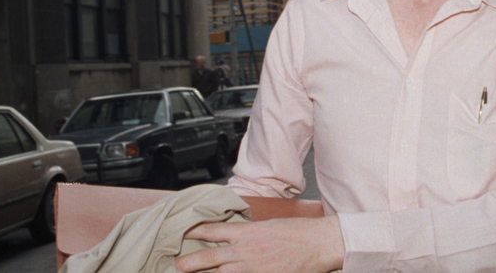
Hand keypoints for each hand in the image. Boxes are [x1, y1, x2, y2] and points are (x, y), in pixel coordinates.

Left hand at [175, 215, 343, 272]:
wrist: (319, 242)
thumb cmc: (298, 233)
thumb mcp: (268, 226)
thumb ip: (249, 234)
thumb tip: (234, 237)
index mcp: (246, 232)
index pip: (212, 230)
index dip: (193, 232)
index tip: (181, 234)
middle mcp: (244, 251)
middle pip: (208, 257)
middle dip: (189, 263)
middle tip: (176, 266)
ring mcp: (252, 268)